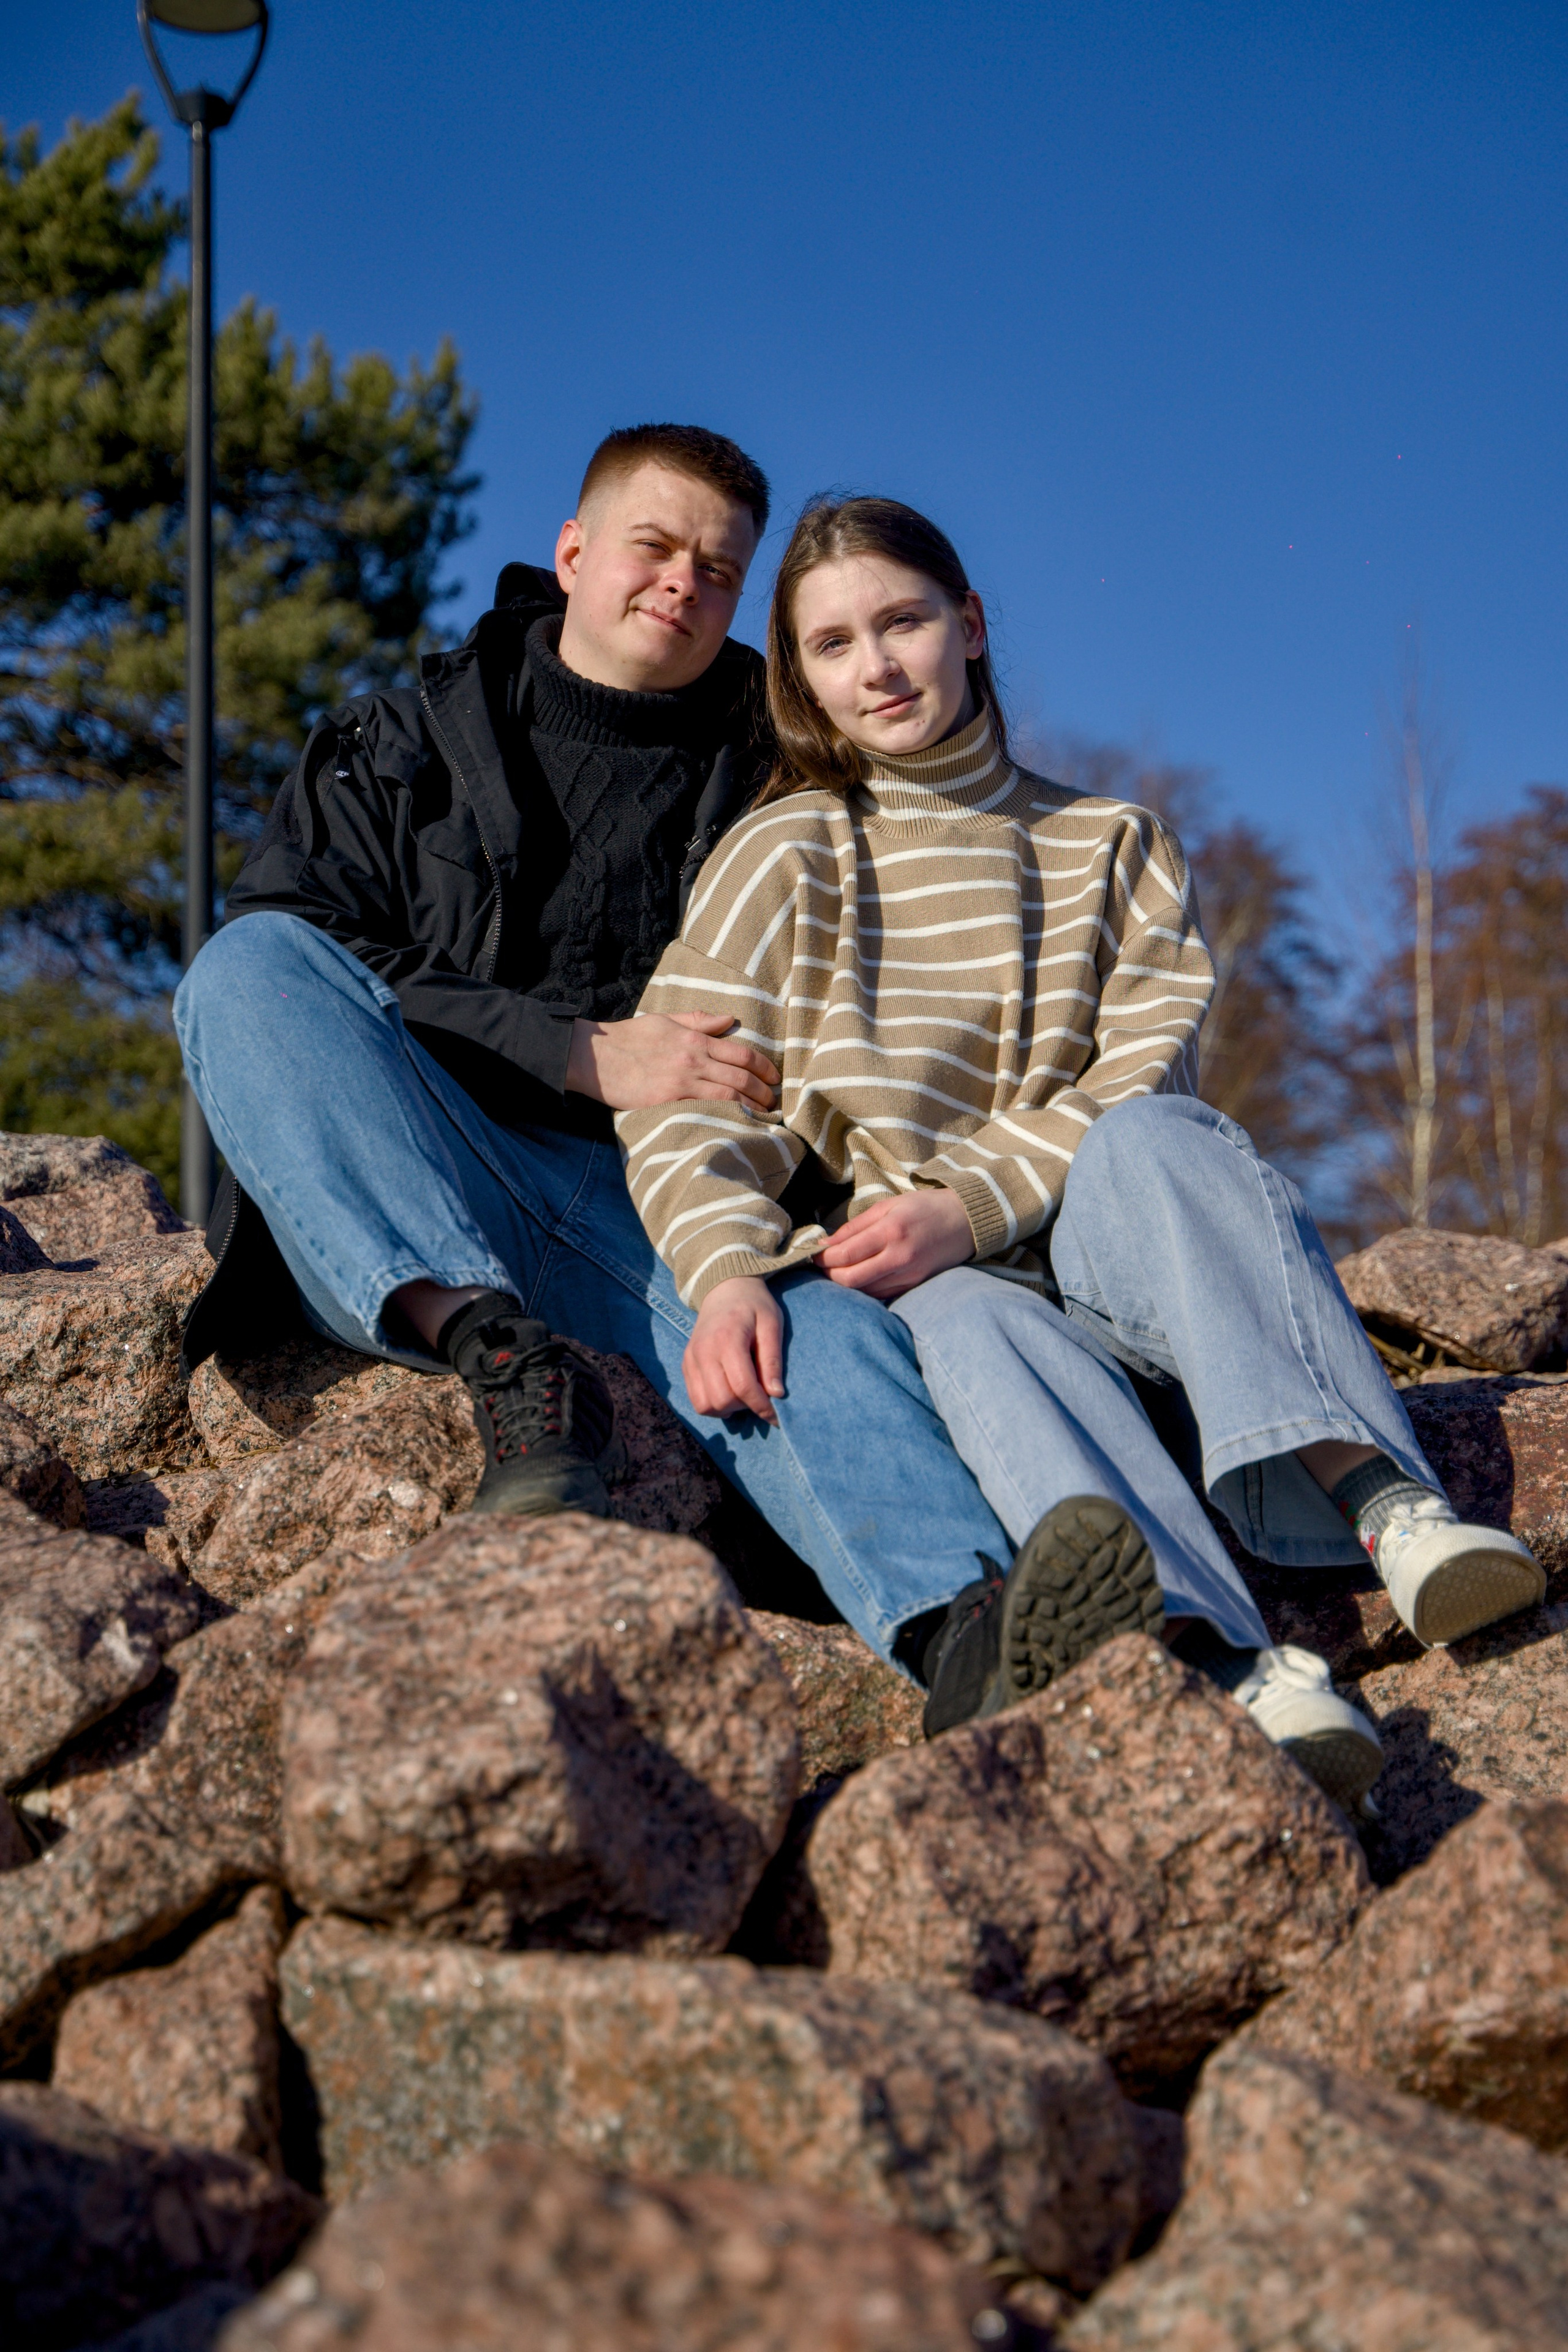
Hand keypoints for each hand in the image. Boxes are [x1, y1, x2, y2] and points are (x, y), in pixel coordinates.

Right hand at [567, 1011, 779, 1112]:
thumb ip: (698, 1020)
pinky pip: (706, 1110)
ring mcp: (682, 1081)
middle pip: (742, 1077)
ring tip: (764, 1116)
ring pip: (730, 1096)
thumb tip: (730, 1019)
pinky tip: (738, 1124)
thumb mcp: (664, 1020)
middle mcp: (693, 1059)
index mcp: (694, 1038)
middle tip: (775, 1102)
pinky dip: (727, 1116)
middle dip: (764, 1091)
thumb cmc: (628, 1038)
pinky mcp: (668, 1101)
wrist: (594, 1057)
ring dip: (752, 1107)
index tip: (775, 1078)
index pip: (741, 1054)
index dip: (764, 1068)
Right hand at [683, 1276, 784, 1423]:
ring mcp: (691, 1359)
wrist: (724, 1288)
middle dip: (745, 1406)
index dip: (761, 1406)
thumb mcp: (772, 1324)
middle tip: (760, 1396)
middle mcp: (703, 1351)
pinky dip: (713, 1404)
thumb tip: (776, 1394)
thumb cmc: (754, 1305)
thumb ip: (772, 1359)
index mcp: (727, 1339)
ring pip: (705, 1405)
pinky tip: (729, 1392)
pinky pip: (696, 1399)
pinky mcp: (685, 1364)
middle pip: (722, 1399)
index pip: (742, 1385)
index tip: (776, 1416)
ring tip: (743, 1394)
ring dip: (728, 1408)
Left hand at [814, 1188, 974, 1300]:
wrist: (966, 1221)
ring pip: (864, 1290)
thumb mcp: (888, 1206)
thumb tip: (826, 1244)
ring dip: (844, 1284)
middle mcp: (899, 1257)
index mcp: (891, 1231)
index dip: (823, 1258)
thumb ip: (855, 1226)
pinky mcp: (915, 1285)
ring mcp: (909, 1275)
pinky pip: (881, 1294)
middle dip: (829, 1275)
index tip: (812, 1255)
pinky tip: (858, 1279)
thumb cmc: (925, 1208)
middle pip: (851, 1279)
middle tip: (821, 1266)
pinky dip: (864, 1289)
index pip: (846, 1254)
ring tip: (836, 1271)